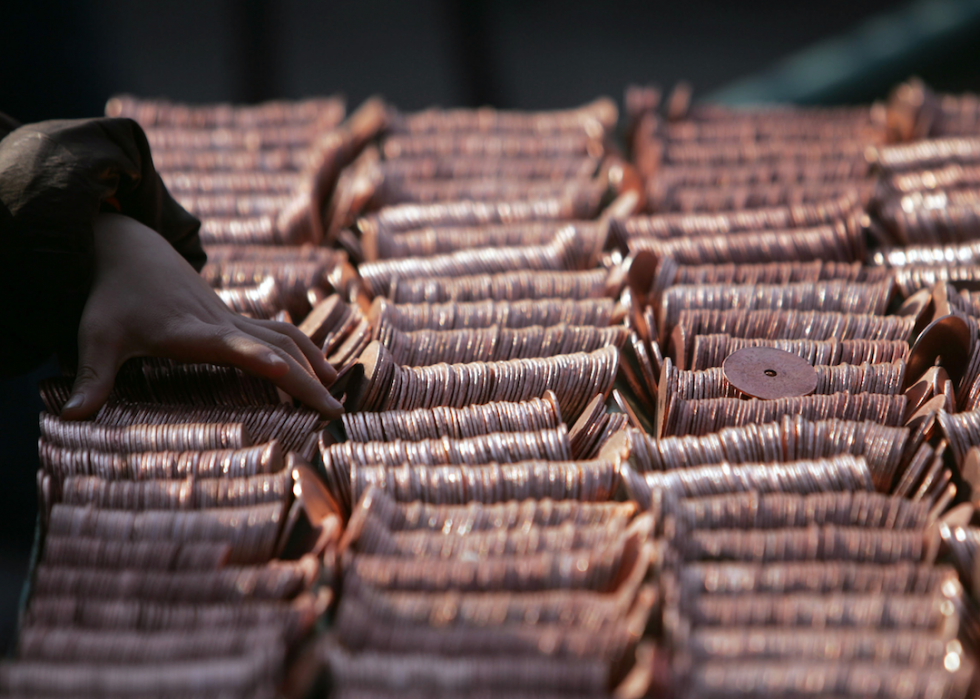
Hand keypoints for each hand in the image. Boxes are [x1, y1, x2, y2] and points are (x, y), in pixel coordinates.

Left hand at [60, 213, 342, 419]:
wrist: (129, 251)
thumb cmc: (111, 299)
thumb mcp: (96, 338)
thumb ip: (91, 378)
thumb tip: (71, 417)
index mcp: (191, 332)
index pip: (237, 350)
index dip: (267, 364)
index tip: (294, 379)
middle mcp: (221, 323)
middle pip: (278, 348)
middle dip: (309, 381)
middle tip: (335, 413)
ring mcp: (233, 318)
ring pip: (287, 337)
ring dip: (314, 363)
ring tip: (337, 392)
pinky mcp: (235, 318)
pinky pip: (280, 331)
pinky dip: (305, 350)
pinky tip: (319, 368)